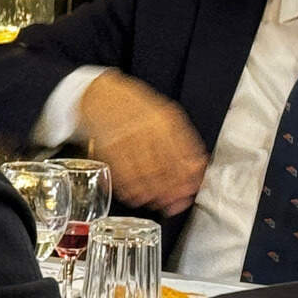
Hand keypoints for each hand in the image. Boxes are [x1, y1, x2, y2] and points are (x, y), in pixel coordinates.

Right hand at [76, 70, 206, 214]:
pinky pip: (121, 174)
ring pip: (143, 175)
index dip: (187, 178)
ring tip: (156, 202)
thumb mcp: (163, 115)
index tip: (191, 191)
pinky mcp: (107, 148)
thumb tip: (197, 165)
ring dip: (150, 193)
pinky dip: (129, 189)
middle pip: (163, 169)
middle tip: (174, 203)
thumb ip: (181, 139)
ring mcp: (125, 139)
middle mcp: (146, 130)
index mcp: (165, 121)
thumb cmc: (133, 106)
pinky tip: (135, 195)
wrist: (99, 94)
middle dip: (170, 191)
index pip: (182, 156)